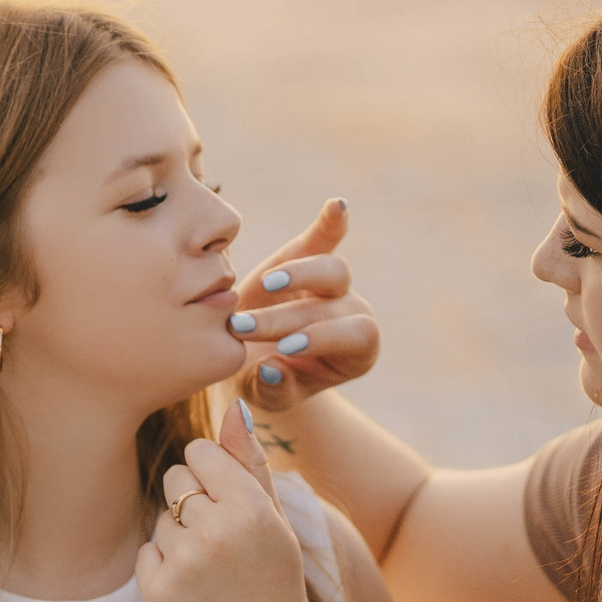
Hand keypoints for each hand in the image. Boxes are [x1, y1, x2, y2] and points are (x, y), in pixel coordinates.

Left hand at [137, 402, 323, 601]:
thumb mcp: (274, 515)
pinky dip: (164, 565)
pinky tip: (193, 585)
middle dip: (193, 498)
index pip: (199, 451)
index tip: (226, 495)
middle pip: (175, 478)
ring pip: (161, 516)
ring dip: (180, 534)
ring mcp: (181, 565)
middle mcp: (213, 534)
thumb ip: (250, 460)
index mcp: (248, 508)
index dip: (211, 470)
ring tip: (211, 566)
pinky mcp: (156, 593)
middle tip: (221, 535)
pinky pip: (146, 551)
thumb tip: (232, 408)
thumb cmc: (273, 573)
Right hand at [231, 198, 378, 412]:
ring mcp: (335, 284)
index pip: (355, 336)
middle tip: (243, 328)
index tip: (284, 347)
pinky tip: (337, 206)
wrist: (249, 355)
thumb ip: (272, 389)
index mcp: (357, 352)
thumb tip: (271, 368)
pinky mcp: (310, 256)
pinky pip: (326, 238)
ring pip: (335, 270)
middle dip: (287, 318)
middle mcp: (353, 314)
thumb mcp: (266, 395)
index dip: (323, 337)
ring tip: (266, 285)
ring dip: (301, 274)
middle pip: (335, 305)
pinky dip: (331, 222)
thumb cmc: (263, 381)